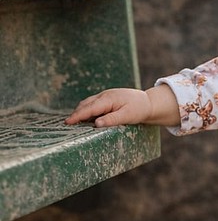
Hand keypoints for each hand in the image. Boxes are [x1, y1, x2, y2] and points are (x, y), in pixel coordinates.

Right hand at [65, 86, 179, 127]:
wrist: (148, 102)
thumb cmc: (139, 109)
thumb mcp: (127, 116)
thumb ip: (112, 119)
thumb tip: (96, 124)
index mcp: (108, 99)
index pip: (89, 108)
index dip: (77, 116)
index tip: (67, 122)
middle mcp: (104, 96)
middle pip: (85, 105)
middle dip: (76, 114)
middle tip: (66, 125)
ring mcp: (104, 96)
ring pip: (88, 104)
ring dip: (80, 112)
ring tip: (73, 123)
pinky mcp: (106, 99)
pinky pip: (93, 104)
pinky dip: (87, 110)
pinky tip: (85, 118)